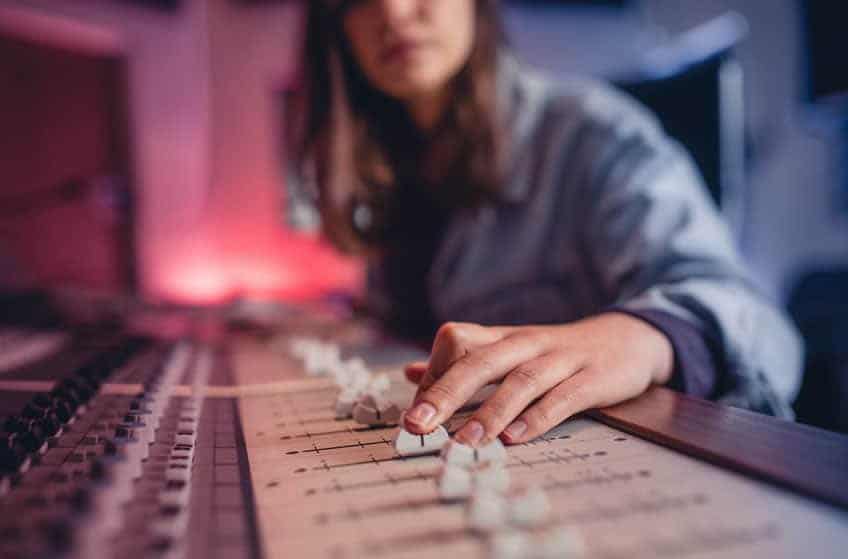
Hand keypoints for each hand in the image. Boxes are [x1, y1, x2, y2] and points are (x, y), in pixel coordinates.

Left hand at [402, 313, 673, 444]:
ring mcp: (561, 359)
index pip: (456, 341)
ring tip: (465, 442)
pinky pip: (563, 397)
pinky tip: (516, 437)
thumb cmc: (557, 352)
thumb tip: (410, 374)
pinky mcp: (593, 378)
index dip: (433, 374)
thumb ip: (461, 363)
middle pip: (480, 361)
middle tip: (418, 425)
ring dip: (490, 411)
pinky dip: (539, 417)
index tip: (414, 413)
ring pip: (520, 380)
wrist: (628, 337)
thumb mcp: (508, 351)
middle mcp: (526, 344)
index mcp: (502, 338)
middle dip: (446, 392)